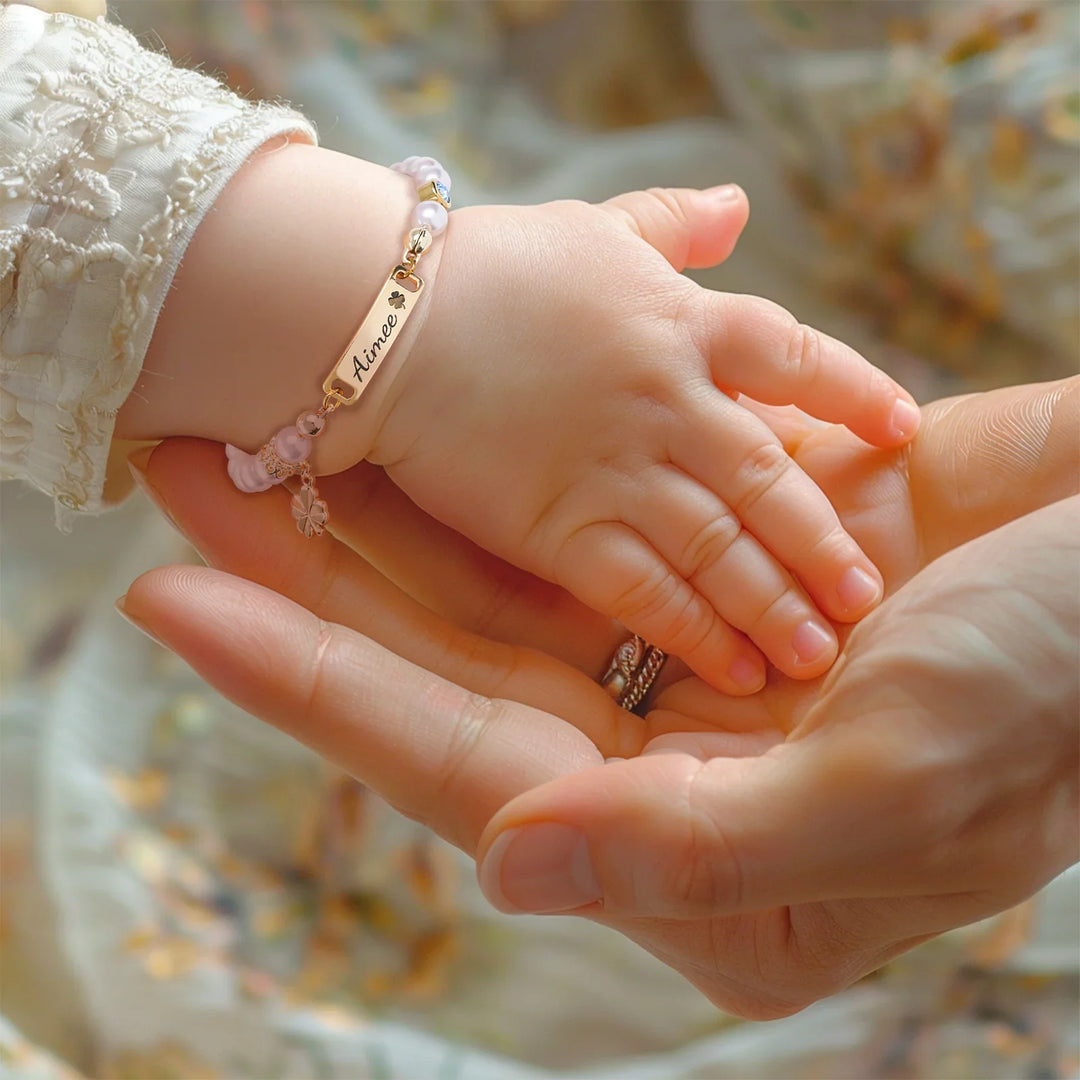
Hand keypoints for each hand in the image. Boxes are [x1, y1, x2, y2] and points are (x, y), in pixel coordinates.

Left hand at [119, 376, 1076, 1016]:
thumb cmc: (1062, 691)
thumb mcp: (904, 776)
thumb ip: (703, 843)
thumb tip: (509, 862)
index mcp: (692, 844)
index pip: (454, 758)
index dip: (311, 679)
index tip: (176, 602)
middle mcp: (661, 752)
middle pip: (442, 656)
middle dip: (308, 573)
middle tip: (183, 485)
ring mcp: (676, 647)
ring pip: (489, 574)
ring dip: (378, 504)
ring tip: (261, 432)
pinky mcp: (703, 560)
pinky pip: (562, 513)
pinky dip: (485, 467)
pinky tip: (407, 416)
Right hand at [368, 187, 919, 690]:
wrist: (383, 320)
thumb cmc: (486, 269)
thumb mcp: (594, 230)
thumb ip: (671, 226)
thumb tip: (737, 204)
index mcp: (683, 323)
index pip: (798, 358)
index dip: (857, 393)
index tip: (903, 429)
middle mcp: (669, 401)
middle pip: (772, 479)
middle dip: (822, 540)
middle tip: (866, 594)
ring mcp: (619, 469)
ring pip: (720, 547)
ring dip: (774, 601)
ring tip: (818, 649)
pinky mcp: (560, 529)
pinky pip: (644, 590)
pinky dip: (693, 631)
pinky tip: (732, 668)